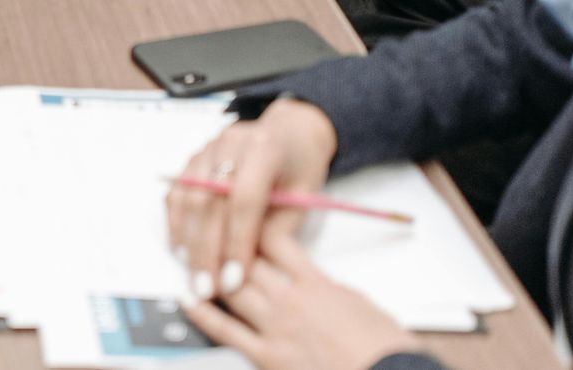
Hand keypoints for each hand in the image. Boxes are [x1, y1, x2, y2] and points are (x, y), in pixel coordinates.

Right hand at [165, 99, 336, 301]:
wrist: (289, 133)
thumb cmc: (299, 168)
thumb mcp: (302, 198)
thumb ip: (275, 228)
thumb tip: (247, 269)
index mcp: (263, 148)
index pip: (243, 200)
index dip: (236, 243)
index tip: (234, 279)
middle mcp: (229, 142)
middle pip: (209, 202)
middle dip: (207, 251)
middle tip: (208, 289)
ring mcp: (206, 149)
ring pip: (187, 199)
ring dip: (187, 242)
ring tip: (193, 276)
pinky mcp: (192, 160)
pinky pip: (176, 194)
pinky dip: (175, 224)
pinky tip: (181, 251)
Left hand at [184, 236, 421, 369]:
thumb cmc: (385, 347)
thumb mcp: (358, 303)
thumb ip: (327, 287)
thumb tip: (311, 279)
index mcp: (316, 283)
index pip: (274, 242)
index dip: (252, 226)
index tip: (240, 217)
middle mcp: (290, 300)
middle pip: (246, 260)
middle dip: (226, 243)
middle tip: (208, 231)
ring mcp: (276, 328)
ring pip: (232, 287)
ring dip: (209, 271)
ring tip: (192, 259)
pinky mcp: (267, 357)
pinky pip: (225, 330)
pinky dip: (202, 312)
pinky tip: (187, 298)